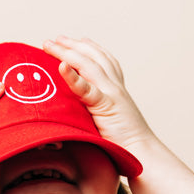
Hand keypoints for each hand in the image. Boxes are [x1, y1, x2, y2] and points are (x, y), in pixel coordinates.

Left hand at [43, 36, 157, 153]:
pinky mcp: (107, 106)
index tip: (77, 40)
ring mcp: (111, 94)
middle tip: (54, 39)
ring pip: (88, 65)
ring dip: (67, 52)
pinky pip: (88, 89)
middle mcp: (115, 87)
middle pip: (92, 57)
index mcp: (116, 90)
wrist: (142, 154)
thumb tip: (77, 113)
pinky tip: (61, 67)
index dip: (90, 48)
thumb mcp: (109, 120)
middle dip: (72, 45)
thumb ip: (96, 111)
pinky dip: (73, 77)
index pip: (104, 61)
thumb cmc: (124, 144)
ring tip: (51, 45)